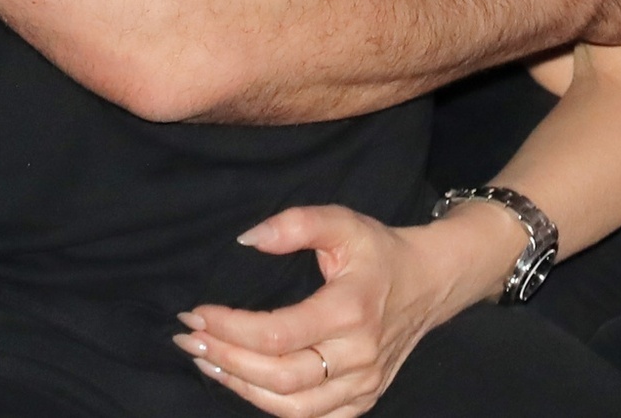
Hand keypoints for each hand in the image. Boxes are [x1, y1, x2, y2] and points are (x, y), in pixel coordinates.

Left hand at [175, 203, 522, 417]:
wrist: (430, 283)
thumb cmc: (379, 252)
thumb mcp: (342, 221)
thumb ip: (294, 224)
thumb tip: (247, 240)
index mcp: (350, 310)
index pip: (277, 334)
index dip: (230, 328)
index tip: (197, 313)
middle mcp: (359, 355)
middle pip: (278, 376)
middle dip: (225, 360)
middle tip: (190, 340)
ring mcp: (363, 384)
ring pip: (291, 407)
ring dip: (240, 387)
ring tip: (208, 363)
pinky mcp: (363, 399)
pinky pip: (310, 417)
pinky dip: (270, 405)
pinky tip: (243, 382)